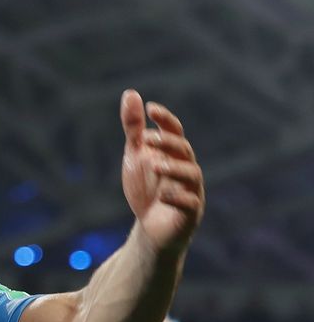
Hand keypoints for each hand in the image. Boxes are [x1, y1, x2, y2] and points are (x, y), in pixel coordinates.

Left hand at [120, 90, 203, 254]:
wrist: (151, 228)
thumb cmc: (147, 189)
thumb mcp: (136, 156)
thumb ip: (134, 129)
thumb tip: (130, 93)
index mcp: (173, 154)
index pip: (174, 131)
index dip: (165, 119)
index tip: (150, 108)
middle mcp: (186, 169)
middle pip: (183, 149)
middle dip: (167, 143)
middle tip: (146, 139)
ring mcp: (191, 191)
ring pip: (191, 174)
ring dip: (173, 168)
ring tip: (154, 165)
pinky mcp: (190, 213)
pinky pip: (190, 203)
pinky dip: (178, 197)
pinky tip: (162, 195)